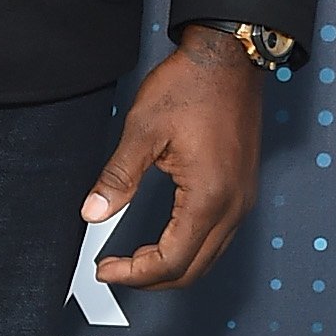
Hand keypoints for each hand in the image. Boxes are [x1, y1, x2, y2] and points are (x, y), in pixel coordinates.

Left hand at [80, 27, 262, 290]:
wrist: (230, 57)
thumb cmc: (191, 85)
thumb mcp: (144, 129)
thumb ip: (118, 177)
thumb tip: (93, 213)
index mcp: (209, 197)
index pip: (171, 261)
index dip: (135, 273)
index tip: (105, 268)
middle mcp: (233, 206)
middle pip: (193, 269)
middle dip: (151, 278)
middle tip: (115, 270)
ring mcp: (243, 199)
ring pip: (209, 257)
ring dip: (172, 266)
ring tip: (134, 260)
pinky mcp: (242, 188)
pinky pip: (219, 237)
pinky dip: (190, 249)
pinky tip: (164, 239)